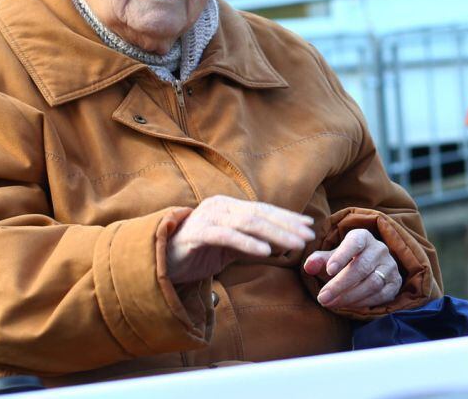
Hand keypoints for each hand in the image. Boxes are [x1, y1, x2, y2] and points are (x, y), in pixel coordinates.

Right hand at [167, 196, 314, 284]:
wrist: (158, 261)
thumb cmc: (195, 253)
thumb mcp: (229, 247)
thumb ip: (250, 242)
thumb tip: (280, 245)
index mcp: (228, 207)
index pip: (264, 210)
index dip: (287, 217)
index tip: (309, 225)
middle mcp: (220, 206)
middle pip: (260, 214)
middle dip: (287, 225)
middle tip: (309, 235)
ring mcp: (208, 218)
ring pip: (249, 223)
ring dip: (276, 234)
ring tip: (296, 245)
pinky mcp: (197, 234)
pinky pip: (227, 237)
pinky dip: (248, 244)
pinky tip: (267, 253)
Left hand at [303, 229, 401, 308]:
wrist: (370, 266)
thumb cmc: (346, 260)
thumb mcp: (331, 257)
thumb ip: (319, 260)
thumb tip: (309, 266)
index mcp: (363, 237)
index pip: (354, 243)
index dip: (342, 256)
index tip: (329, 270)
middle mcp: (379, 249)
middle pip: (361, 267)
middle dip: (340, 285)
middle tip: (322, 297)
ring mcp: (390, 266)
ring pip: (372, 283)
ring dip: (350, 296)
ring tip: (331, 303)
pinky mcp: (395, 282)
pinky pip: (381, 295)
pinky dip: (363, 302)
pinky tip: (347, 306)